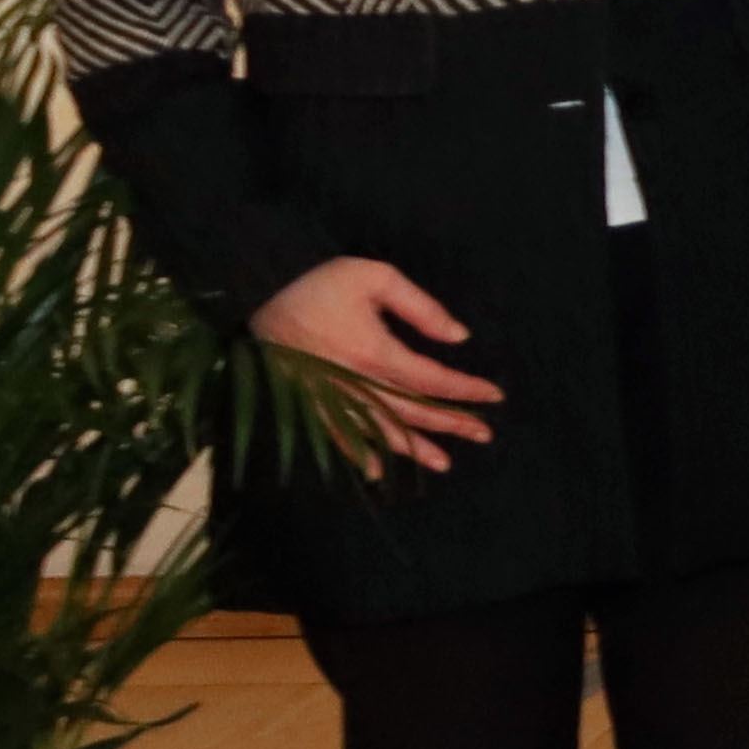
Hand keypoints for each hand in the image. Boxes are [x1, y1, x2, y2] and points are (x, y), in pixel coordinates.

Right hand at [250, 254, 500, 469]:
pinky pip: (339, 437)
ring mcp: (331, 399)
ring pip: (380, 430)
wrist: (254, 298)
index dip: (465, 391)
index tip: (494, 397)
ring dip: (414, 448)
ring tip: (444, 463)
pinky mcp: (310, 405)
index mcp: (374, 352)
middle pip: (412, 411)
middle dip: (450, 424)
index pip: (432, 379)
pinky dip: (361, 455)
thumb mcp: (373, 277)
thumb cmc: (317, 285)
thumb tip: (458, 336)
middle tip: (484, 435)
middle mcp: (355, 383)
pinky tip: (380, 471)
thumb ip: (420, 306)